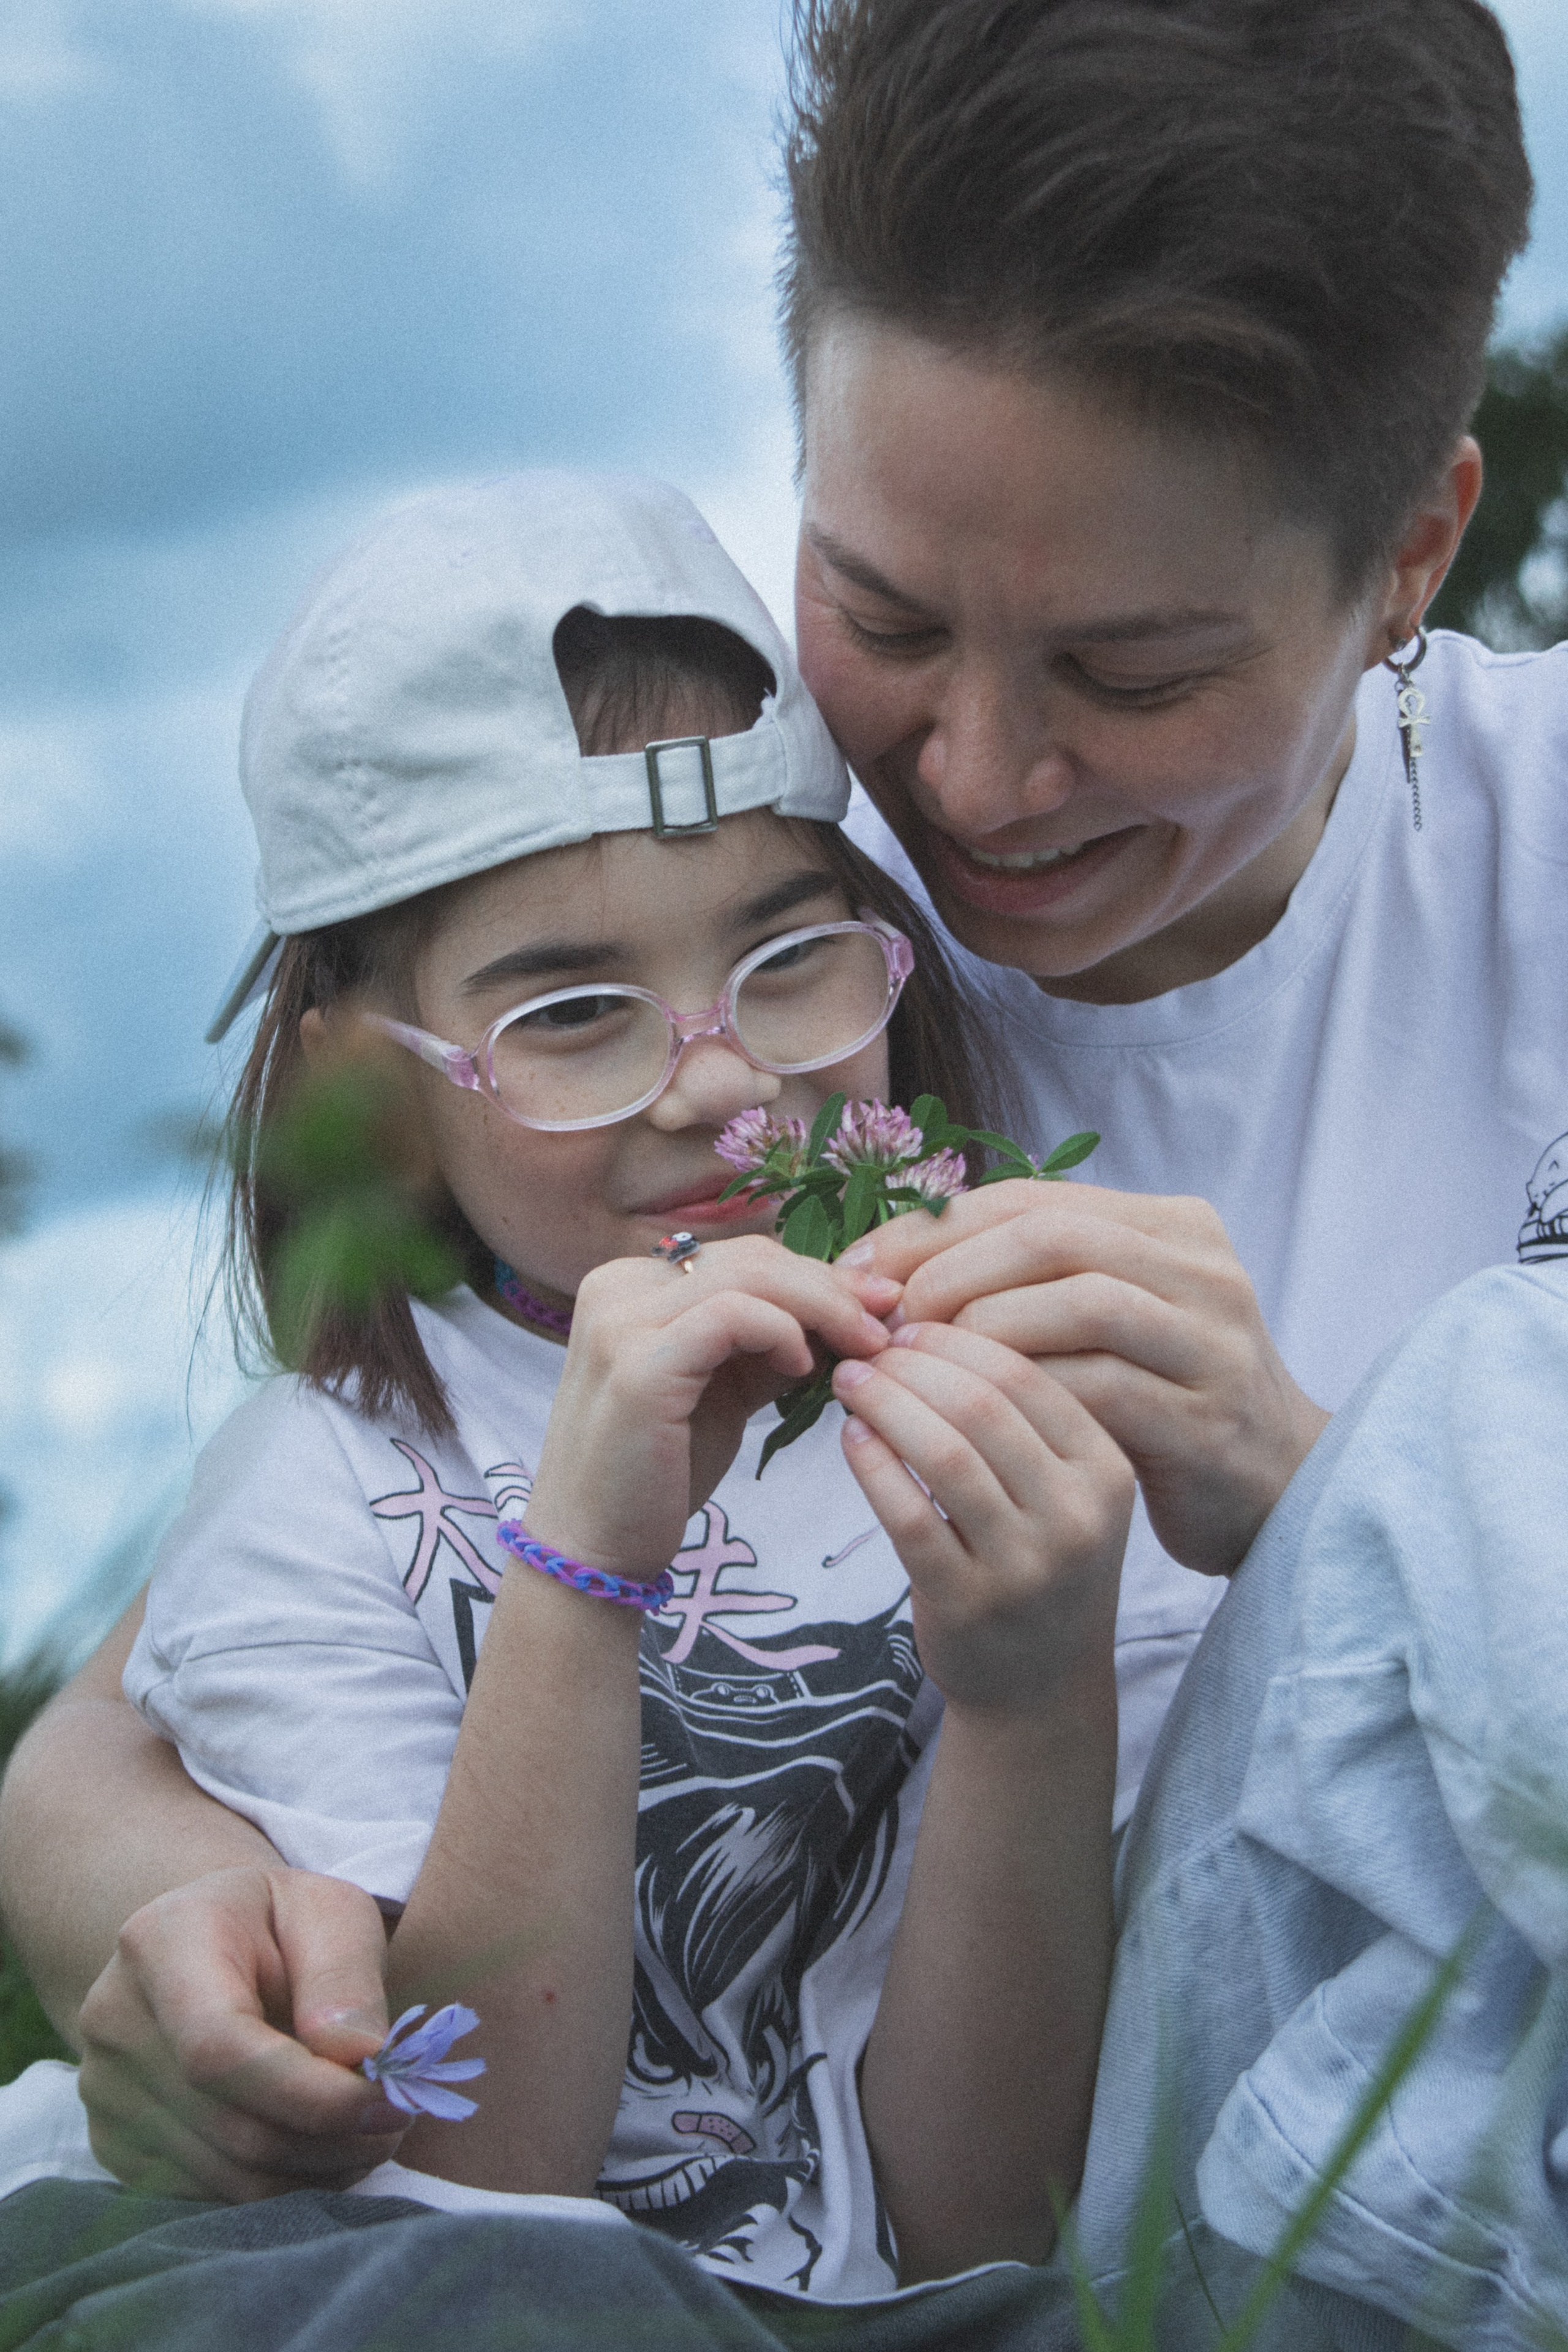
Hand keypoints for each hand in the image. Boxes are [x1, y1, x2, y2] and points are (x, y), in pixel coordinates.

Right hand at [76, 1866, 405, 2200]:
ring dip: (317, 2171)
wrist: (205, 1944)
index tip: (387, 2101)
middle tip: (400, 2120)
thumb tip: (358, 2055)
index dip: (310, 2093)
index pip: (221, 2049)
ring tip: (370, 2133)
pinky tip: (320, 2148)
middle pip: (231, 2124)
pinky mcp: (114, 2145)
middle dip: (333, 2138)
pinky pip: (209, 2196)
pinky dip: (279, 2188)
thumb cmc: (280, 1922)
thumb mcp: (328, 1911)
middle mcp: (114, 2021)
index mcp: (162, 1944)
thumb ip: (345, 1973)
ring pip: (226, 2175)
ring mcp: (104, 2091)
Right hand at [524, 1236, 899, 1574]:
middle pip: (751, 1256)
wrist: (598, 1545)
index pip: (744, 1255)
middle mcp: (618, 1286)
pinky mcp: (636, 1364)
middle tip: (886, 1320)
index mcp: (632, 1284)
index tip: (875, 1306)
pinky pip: (729, 1316)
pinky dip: (780, 1331)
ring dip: (822, 1306)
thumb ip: (767, 1343)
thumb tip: (849, 1311)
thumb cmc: (661, 1471)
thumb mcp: (723, 1388)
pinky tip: (804, 1366)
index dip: (817, 1274)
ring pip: (748, 1276)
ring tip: (863, 1345)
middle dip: (831, 1285)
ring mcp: (621, 1321)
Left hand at [832, 1324, 1133, 1714]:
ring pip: (943, 1453)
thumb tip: (933, 1323)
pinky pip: (907, 1514)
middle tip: (869, 1347)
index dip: (958, 1338)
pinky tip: (852, 1438)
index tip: (910, 1322)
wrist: (1040, 1686)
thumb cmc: (1040, 1563)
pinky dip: (873, 1465)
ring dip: (885, 1404)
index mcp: (1107, 1470)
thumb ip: (1022, 1417)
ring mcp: (1025, 1565)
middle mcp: (1077, 1516)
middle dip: (913, 1364)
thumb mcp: (1063, 1488)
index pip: (1028, 1375)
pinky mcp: (968, 1604)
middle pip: (982, 1405)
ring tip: (851, 1382)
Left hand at [841, 1182, 1328, 1576]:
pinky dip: (1017, 1396)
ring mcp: (1211, 1345)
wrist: (1268, 1492)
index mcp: (1174, 1228)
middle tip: (885, 1318)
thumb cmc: (1156, 1401)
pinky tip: (964, 1418)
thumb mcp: (1099, 1323)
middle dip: (952, 1270)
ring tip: (915, 1365)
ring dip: (979, 1329)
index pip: (1032, 1200)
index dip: (936, 1228)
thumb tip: (886, 1263)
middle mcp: (1202, 1273)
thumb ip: (1026, 1281)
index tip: (862, 1268)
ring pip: (1077, 1304)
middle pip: (1053, 1236)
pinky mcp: (1202, 1422)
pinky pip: (1095, 1389)